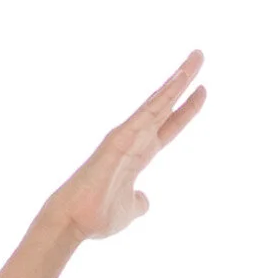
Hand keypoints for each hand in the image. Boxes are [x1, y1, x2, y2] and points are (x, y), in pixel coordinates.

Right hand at [44, 49, 206, 243]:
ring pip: (157, 103)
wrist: (74, 222)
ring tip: (196, 58)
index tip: (203, 91)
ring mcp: (126, 136)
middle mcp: (134, 140)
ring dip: (177, 81)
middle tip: (200, 55)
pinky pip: (146, 113)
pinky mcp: (119, 138)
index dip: (186, 110)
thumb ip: (139, 203)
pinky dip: (162, 97)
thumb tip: (145, 201)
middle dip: (183, 82)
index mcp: (139, 155)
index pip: (168, 127)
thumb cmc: (96, 216)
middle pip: (164, 106)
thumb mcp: (129, 210)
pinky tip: (178, 81)